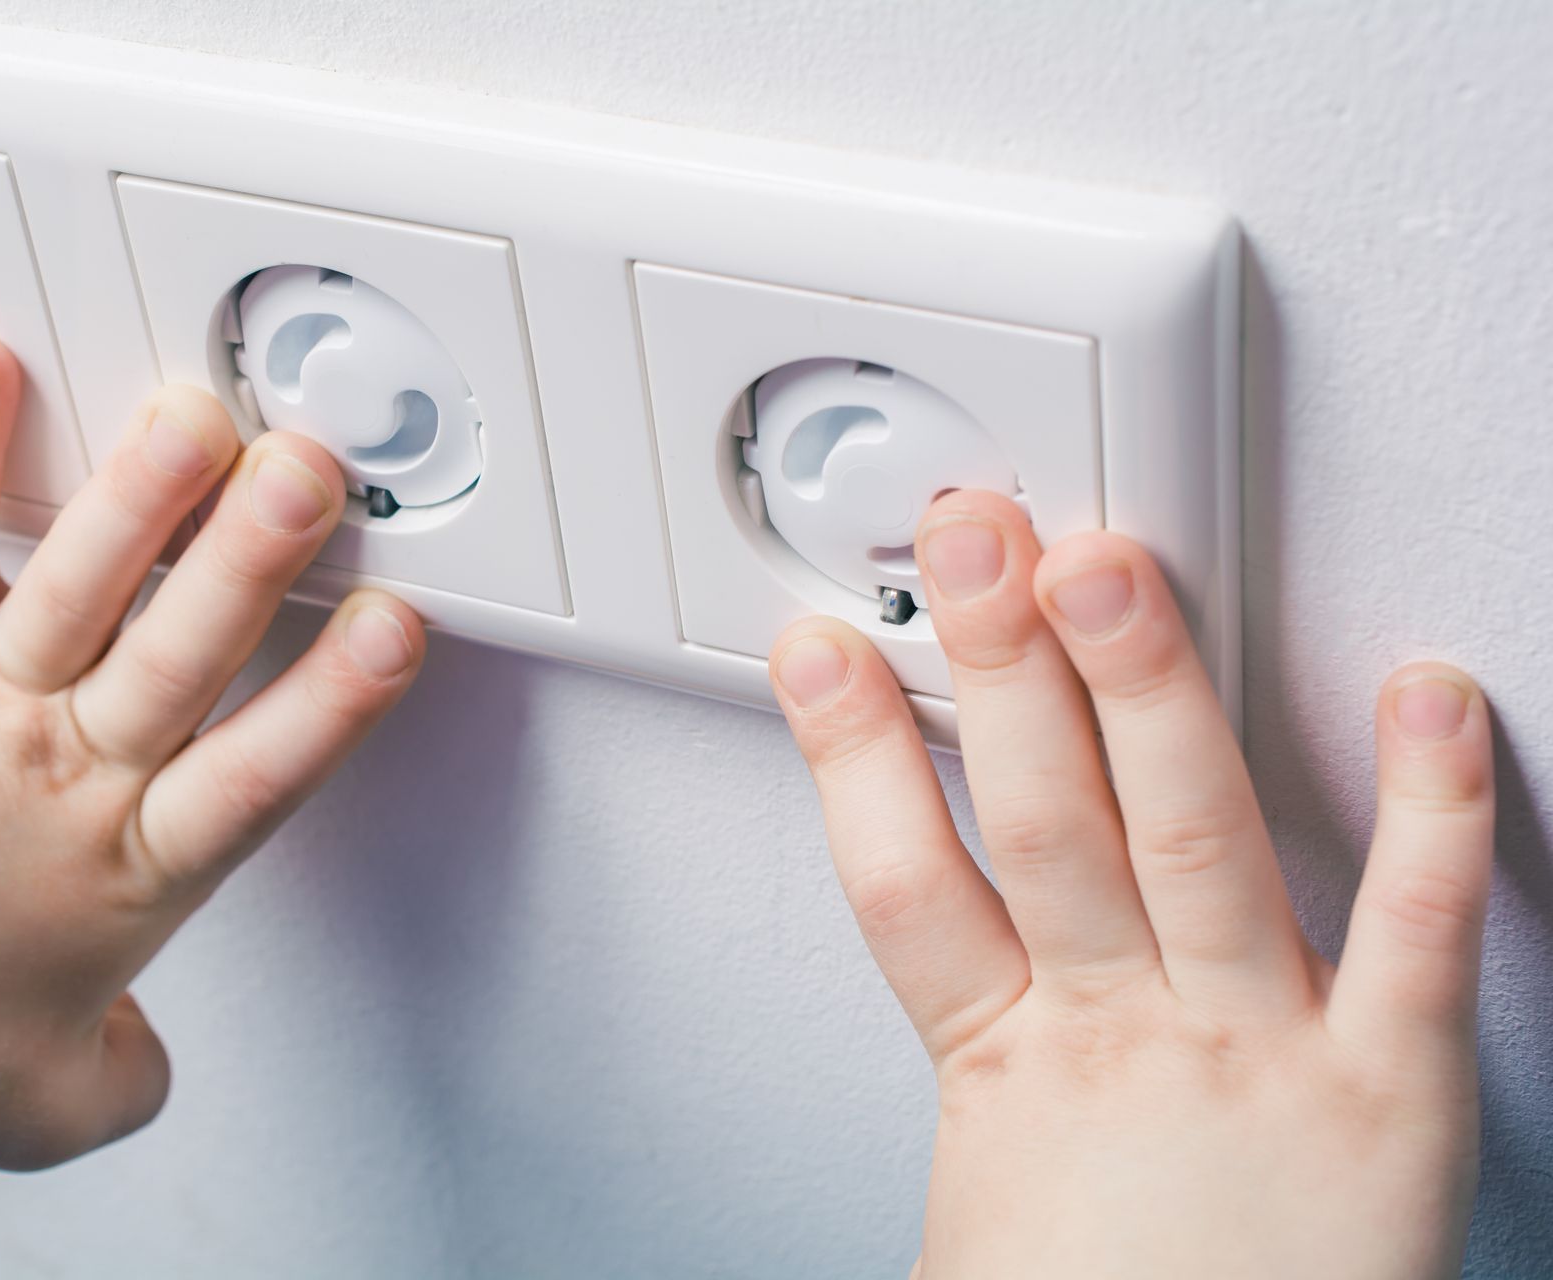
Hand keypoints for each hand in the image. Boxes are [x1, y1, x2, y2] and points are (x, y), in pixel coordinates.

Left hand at [0, 332, 423, 1167]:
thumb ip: (117, 1088)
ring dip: (143, 495)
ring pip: (85, 584)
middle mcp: (74, 764)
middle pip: (183, 652)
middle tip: (312, 476)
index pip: (258, 775)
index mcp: (130, 862)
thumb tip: (144, 1071)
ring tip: (196, 416)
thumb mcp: (28, 1107)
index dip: (333, 704)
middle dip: (254, 561)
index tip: (395, 629)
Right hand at [769, 491, 1491, 1278]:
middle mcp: (1127, 1041)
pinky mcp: (1390, 1092)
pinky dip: (1431, 810)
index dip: (851, 761)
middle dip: (1000, 671)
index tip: (818, 651)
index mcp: (1009, 1079)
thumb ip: (956, 1084)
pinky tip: (1429, 694)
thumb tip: (913, 973)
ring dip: (1146, 694)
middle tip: (972, 541)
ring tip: (1104, 568)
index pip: (904, 889)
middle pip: (1043, 824)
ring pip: (1190, 840)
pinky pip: (1419, 933)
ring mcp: (1257, 1052)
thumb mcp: (979, 1215)